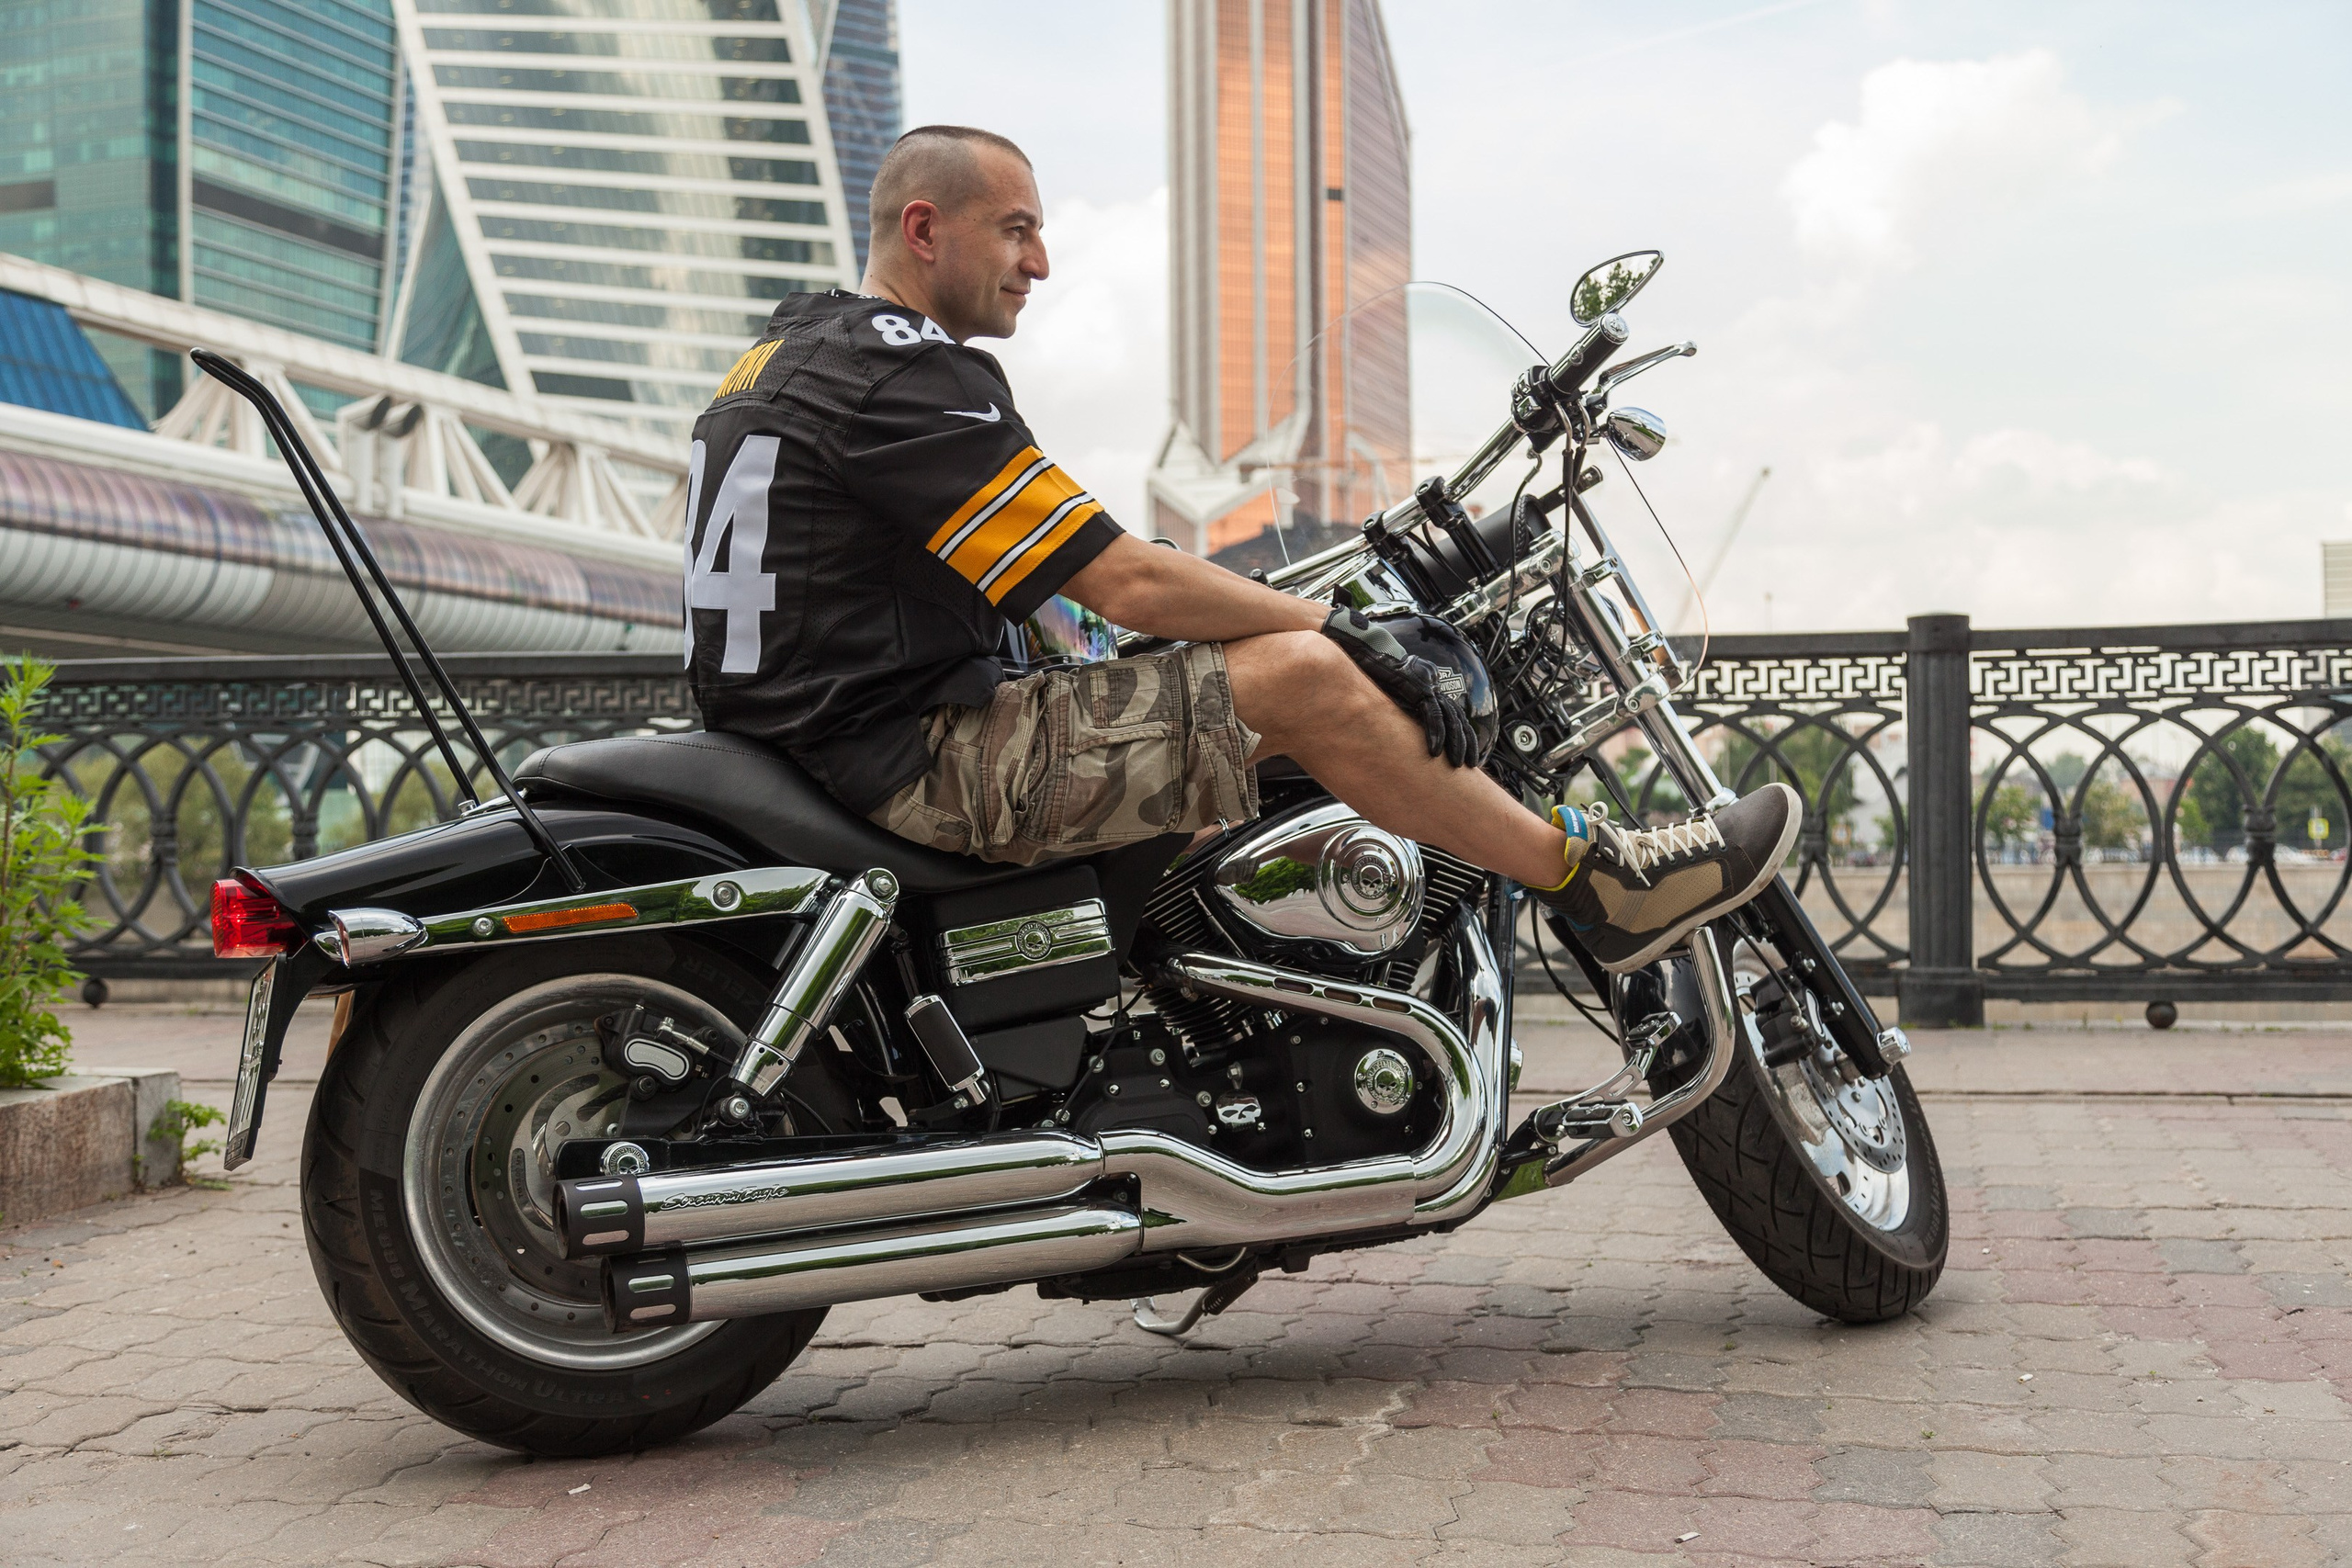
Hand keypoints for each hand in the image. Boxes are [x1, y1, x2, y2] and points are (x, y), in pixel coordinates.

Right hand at [1320, 607, 1475, 766]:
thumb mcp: (1388, 694)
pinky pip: (1432, 714)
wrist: (1361, 649)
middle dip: (1466, 741)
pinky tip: (1434, 751)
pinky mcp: (1418, 687)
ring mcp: (1427, 684)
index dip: (1459, 733)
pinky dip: (1436, 734)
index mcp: (1427, 684)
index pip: (1451, 712)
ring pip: (1451, 717)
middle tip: (1469, 762)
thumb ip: (1400, 707)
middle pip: (1457, 716)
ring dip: (1455, 743)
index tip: (1463, 753)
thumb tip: (1401, 730)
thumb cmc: (1369, 671)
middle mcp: (1431, 683)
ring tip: (1456, 762)